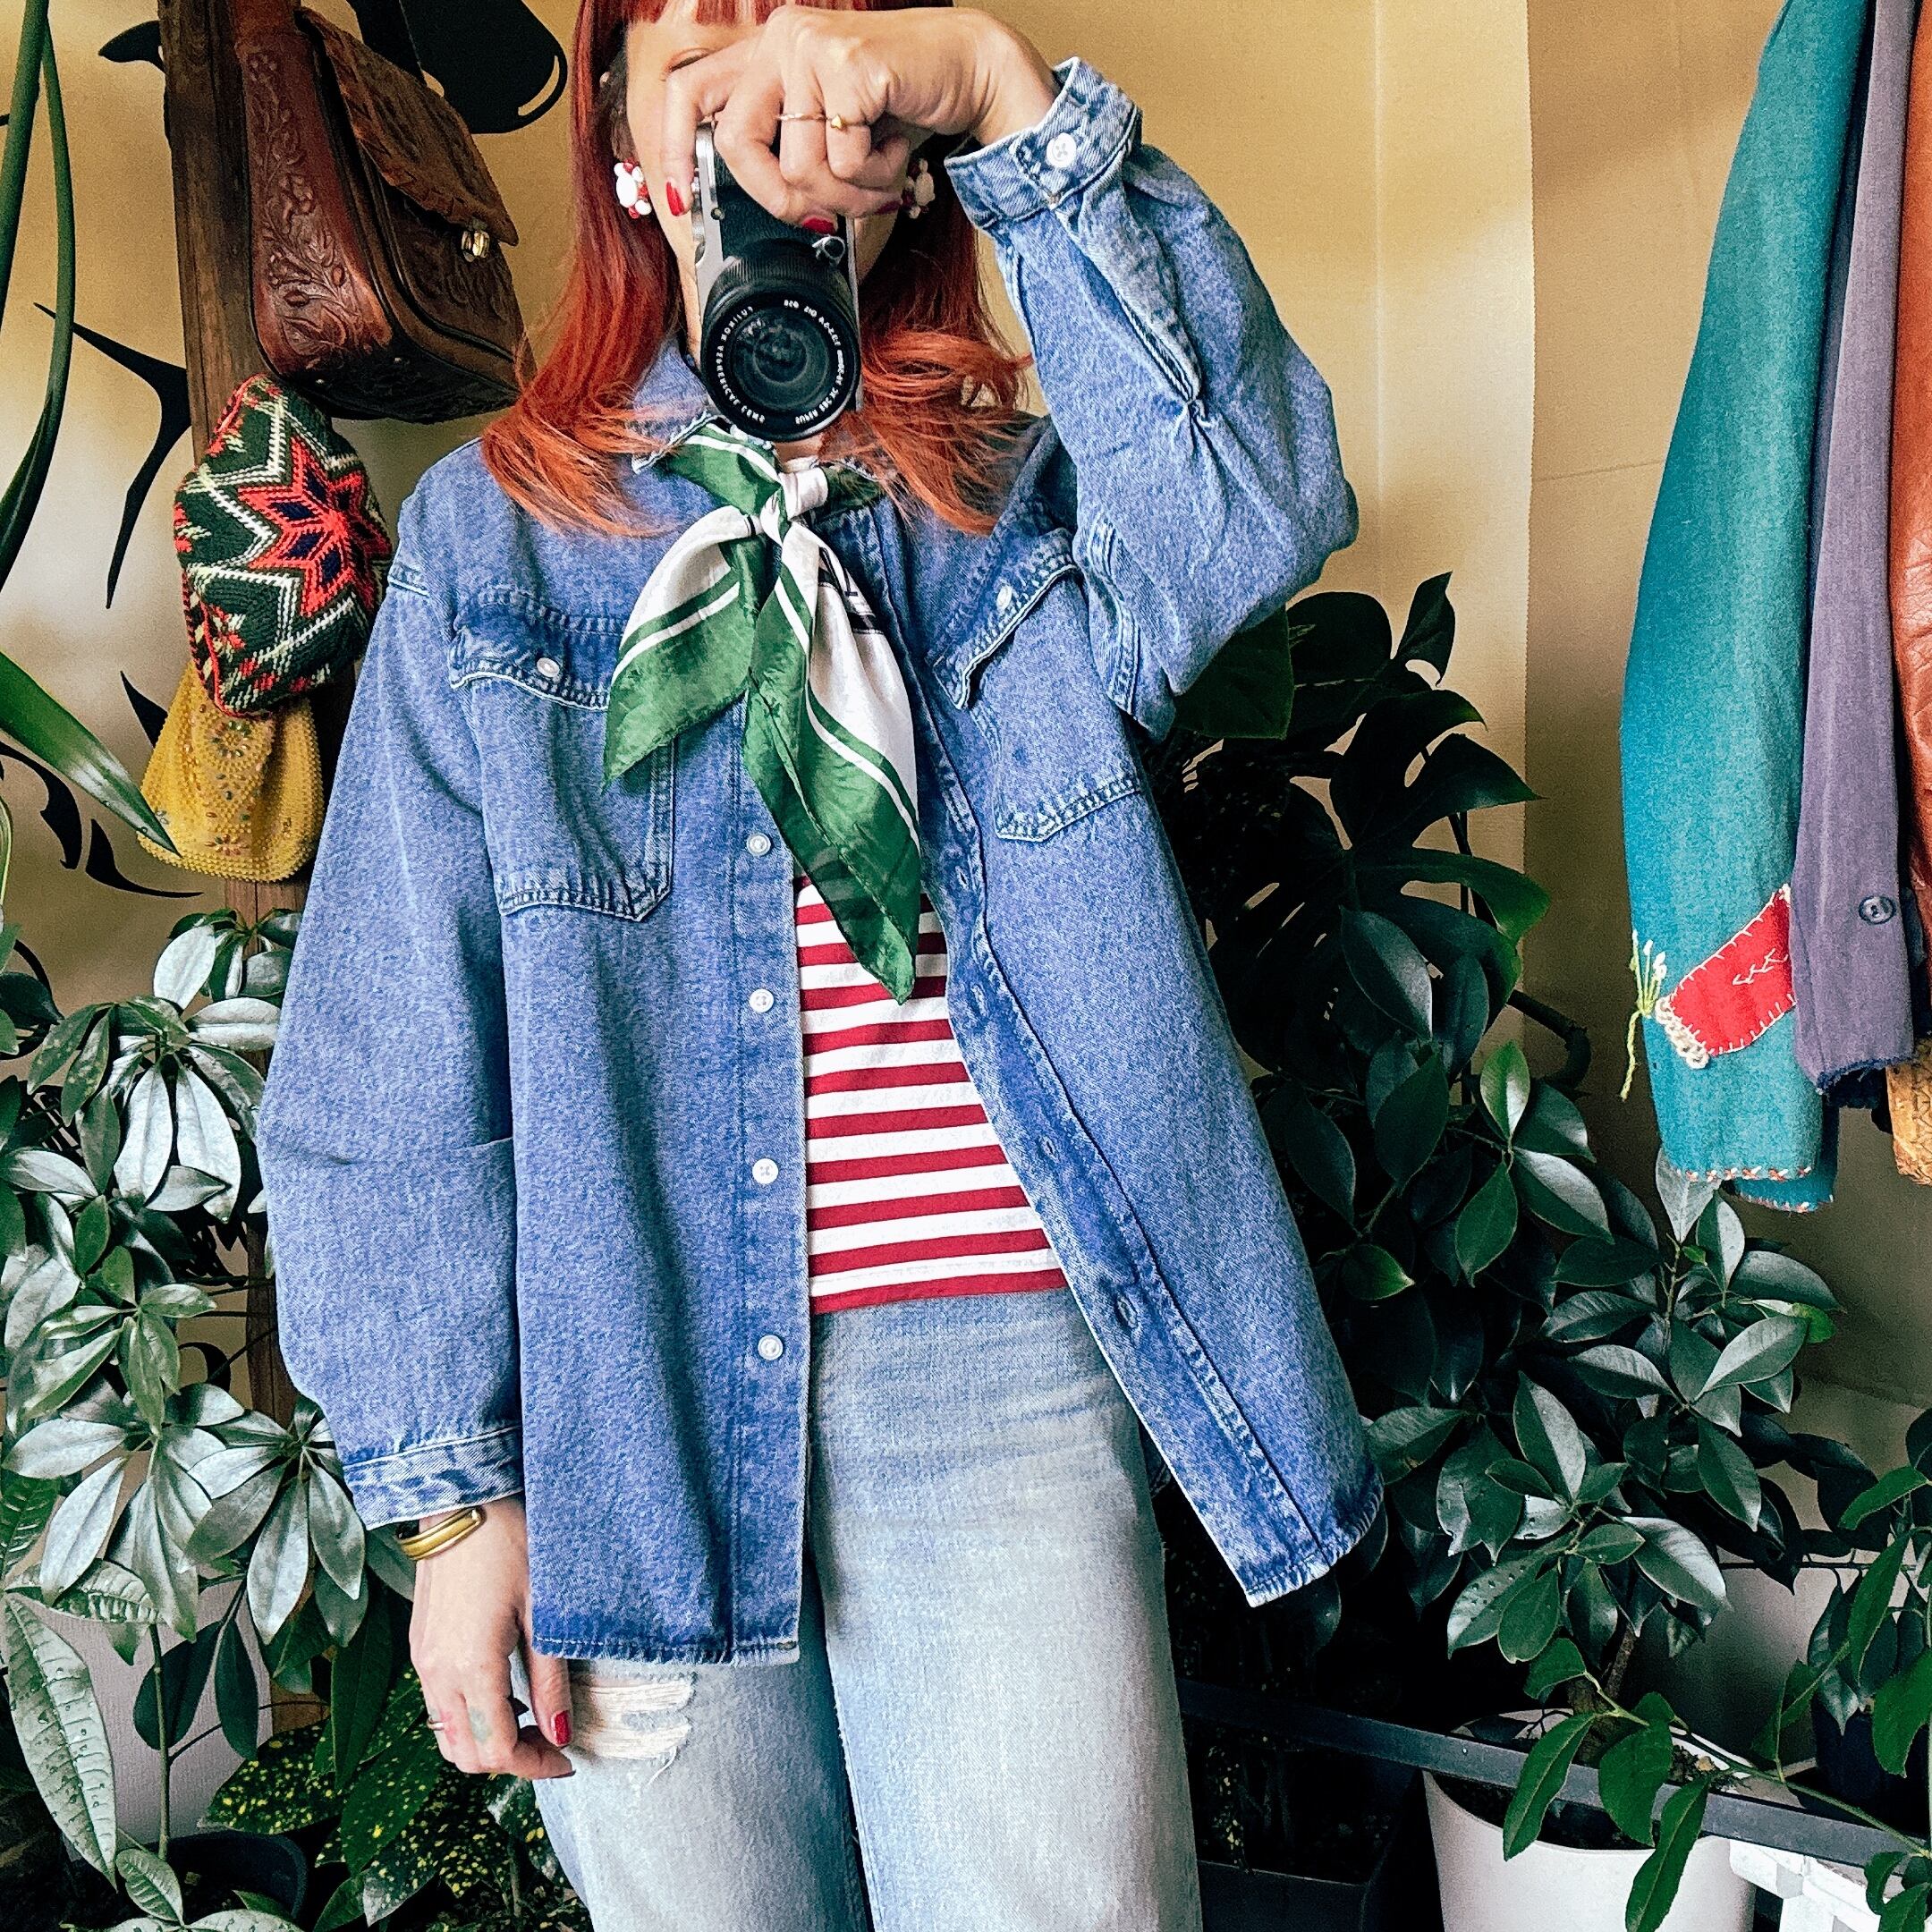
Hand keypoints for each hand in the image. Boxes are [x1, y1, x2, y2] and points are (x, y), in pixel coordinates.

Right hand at [409, 1499, 572, 1778]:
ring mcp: (422, 1660)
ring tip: (530, 1716)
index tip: (567, 1757)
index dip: (534, 1765)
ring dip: (486, 1741)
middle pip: (465, 1754)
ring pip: (447, 1734)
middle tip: (550, 1740)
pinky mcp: (419, 1645)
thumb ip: (550, 1678)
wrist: (465, 1498)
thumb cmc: (511, 1544)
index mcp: (471, 1667)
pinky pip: (438, 1704)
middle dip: (509, 1760)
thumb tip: (562, 1734)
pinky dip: (469, 1716)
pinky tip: (503, 1689)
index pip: (496, 1750)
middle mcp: (436, 1672)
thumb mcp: (544, 1610)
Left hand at [661, 3, 1057, 228]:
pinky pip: (844, 161)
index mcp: (768, 51)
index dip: (675, 149)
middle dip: (779, 200)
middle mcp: (781, 39)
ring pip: (798, 168)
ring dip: (846, 197)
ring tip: (877, 176)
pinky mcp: (847, 66)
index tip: (683, 198)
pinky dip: (876, 178)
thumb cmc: (902, 104)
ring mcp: (811, 48)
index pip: (691, 92)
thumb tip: (768, 214)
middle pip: (735, 146)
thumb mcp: (833, 128)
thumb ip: (792, 152)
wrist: (968, 68)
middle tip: (819, 218)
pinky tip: (895, 148)